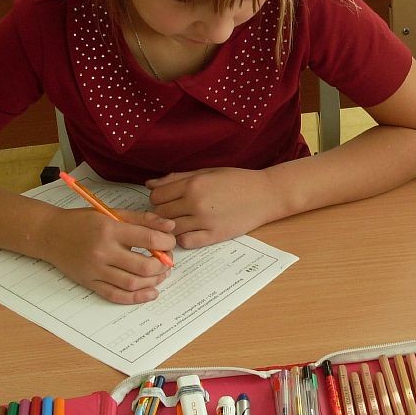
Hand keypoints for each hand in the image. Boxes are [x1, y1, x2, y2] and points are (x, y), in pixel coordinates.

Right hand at [43, 208, 175, 304]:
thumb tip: (170, 226)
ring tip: (161, 275)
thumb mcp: (113, 213)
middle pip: (143, 266)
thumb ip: (142, 219)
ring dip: (153, 282)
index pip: (148, 240)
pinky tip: (150, 293)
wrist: (50, 234)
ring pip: (132, 283)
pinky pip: (115, 295)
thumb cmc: (83, 221)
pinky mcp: (89, 283)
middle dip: (162, 265)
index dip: (167, 243)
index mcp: (111, 230)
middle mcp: (103, 252)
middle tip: (168, 261)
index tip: (170, 243)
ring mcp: (95, 270)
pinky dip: (135, 298)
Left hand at [147, 167, 279, 248]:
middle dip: (163, 212)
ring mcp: (204, 221)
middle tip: (174, 210)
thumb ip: (177, 178)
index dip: (158, 197)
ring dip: (172, 227)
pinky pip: (186, 242)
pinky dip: (184, 238)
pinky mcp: (214, 236)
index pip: (156, 195)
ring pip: (171, 229)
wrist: (265, 195)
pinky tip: (192, 231)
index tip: (167, 198)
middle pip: (160, 213)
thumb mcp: (207, 172)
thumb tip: (149, 184)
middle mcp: (196, 203)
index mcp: (193, 184)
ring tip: (182, 221)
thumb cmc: (237, 180)